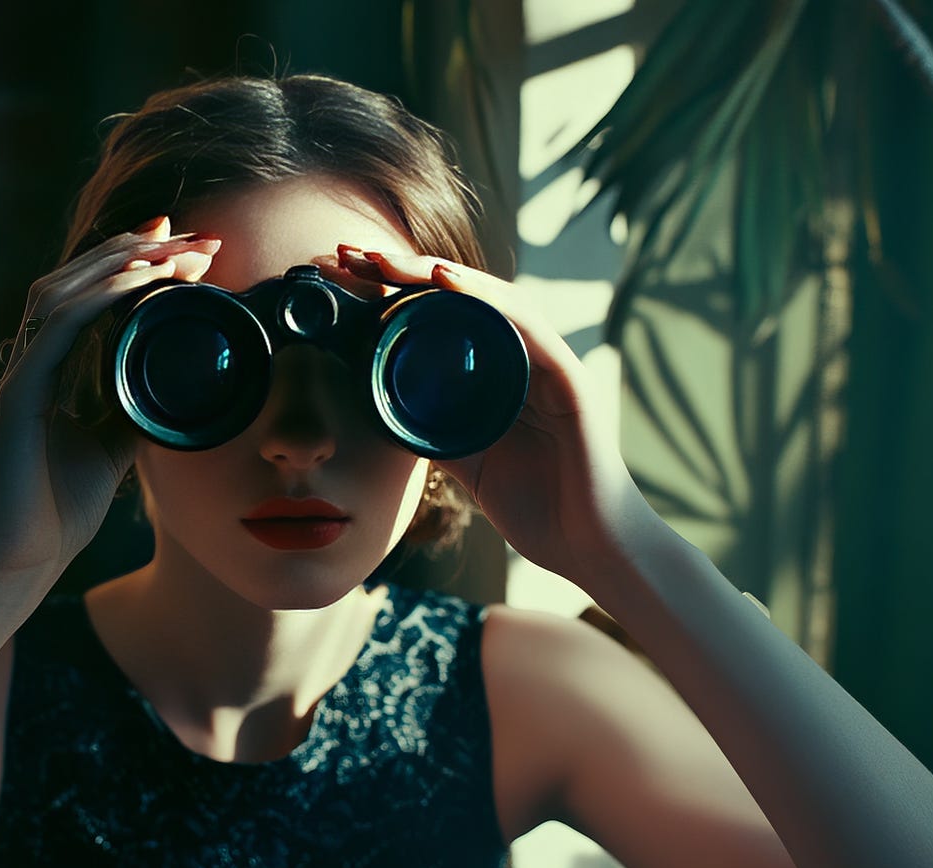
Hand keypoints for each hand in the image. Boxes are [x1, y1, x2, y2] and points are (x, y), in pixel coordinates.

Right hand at [0, 217, 220, 582]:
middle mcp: (29, 364)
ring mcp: (19, 375)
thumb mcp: (109, 451)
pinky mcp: (16, 395)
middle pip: (75, 283)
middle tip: (183, 230)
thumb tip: (168, 390)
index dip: (128, 268)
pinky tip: (136, 280)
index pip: (88, 301)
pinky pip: (58, 328)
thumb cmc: (52, 514)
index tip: (178, 248)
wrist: (16, 561)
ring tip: (165, 243)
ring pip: (61, 292)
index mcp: (47, 373)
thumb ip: (128, 413)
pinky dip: (98, 297)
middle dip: (129, 250)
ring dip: (115, 261)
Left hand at [336, 246, 649, 584]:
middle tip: (348, 254)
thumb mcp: (466, 462)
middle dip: (401, 271)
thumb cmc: (538, 507)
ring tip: (386, 260)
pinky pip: (525, 326)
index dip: (392, 293)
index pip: (441, 317)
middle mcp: (523, 357)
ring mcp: (547, 362)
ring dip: (432, 274)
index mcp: (498, 372)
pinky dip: (485, 300)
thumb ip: (434, 432)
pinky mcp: (568, 378)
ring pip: (488, 299)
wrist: (588, 548)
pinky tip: (446, 281)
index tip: (343, 278)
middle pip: (459, 297)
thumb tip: (382, 411)